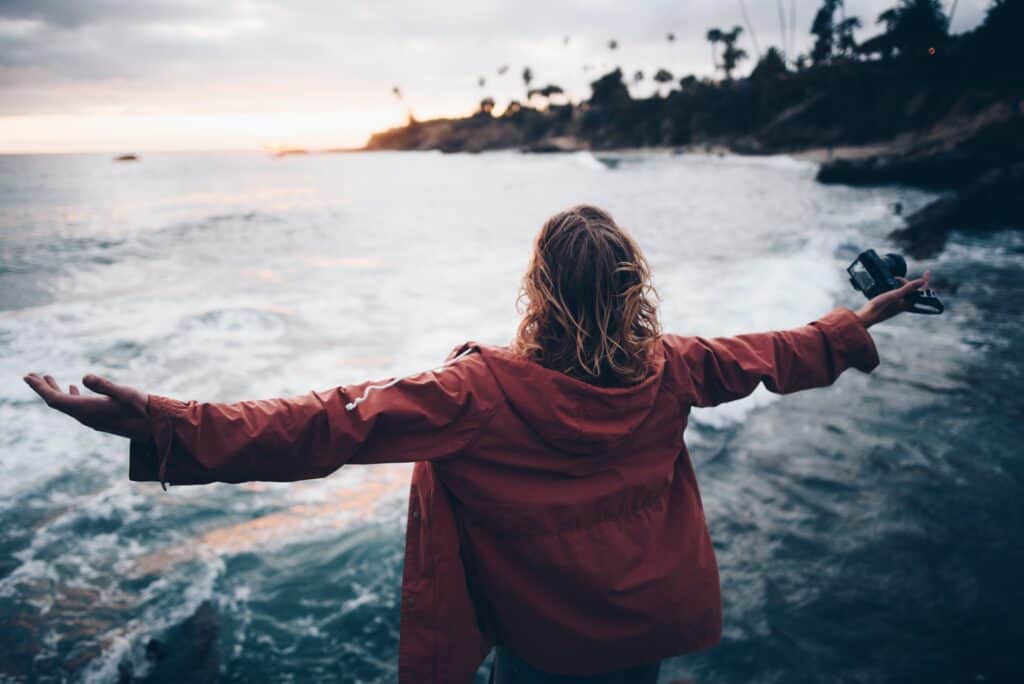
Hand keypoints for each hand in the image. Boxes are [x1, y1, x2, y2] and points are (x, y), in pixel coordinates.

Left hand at [23, 373, 151, 440]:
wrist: (155, 428)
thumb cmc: (142, 408)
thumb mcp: (124, 392)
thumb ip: (104, 385)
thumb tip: (83, 376)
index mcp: (88, 410)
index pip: (56, 399)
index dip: (40, 388)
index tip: (27, 376)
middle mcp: (86, 417)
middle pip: (57, 402)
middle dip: (43, 388)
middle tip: (30, 375)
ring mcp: (92, 419)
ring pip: (66, 405)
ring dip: (55, 391)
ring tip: (46, 378)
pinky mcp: (99, 418)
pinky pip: (77, 407)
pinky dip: (70, 395)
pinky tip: (73, 388)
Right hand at [855, 270, 931, 327]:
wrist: (866, 316)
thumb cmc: (880, 306)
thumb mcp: (894, 295)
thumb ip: (908, 288)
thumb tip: (922, 281)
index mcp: (908, 303)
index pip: (921, 290)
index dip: (925, 281)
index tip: (927, 272)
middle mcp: (904, 304)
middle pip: (910, 289)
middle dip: (905, 281)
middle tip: (896, 278)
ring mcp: (897, 304)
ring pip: (903, 291)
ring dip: (899, 284)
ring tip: (892, 280)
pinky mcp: (890, 304)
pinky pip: (896, 293)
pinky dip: (893, 287)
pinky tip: (887, 286)